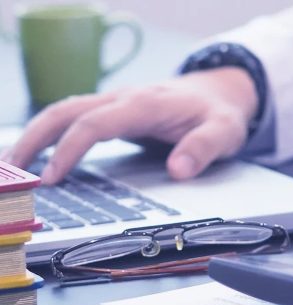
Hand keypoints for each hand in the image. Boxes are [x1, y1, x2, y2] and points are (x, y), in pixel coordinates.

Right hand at [2, 67, 257, 182]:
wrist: (220, 92)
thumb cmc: (219, 114)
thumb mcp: (224, 132)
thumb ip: (203, 149)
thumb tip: (178, 170)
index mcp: (145, 104)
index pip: (95, 123)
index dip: (70, 149)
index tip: (53, 178)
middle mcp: (124, 99)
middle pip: (65, 111)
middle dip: (33, 140)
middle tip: (13, 173)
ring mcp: (116, 103)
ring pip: (63, 112)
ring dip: (34, 136)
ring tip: (14, 168)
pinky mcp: (114, 112)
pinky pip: (74, 119)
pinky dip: (50, 135)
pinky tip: (39, 158)